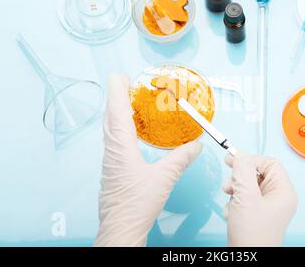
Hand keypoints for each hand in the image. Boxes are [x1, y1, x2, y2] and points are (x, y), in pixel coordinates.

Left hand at [94, 74, 201, 246]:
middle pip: (109, 116)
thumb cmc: (136, 204)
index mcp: (121, 146)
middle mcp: (112, 150)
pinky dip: (120, 127)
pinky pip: (114, 140)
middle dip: (116, 97)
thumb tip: (195, 146)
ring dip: (116, 112)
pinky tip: (130, 133)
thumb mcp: (164, 178)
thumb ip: (181, 159)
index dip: (117, 90)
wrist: (121, 227)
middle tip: (125, 85)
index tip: (119, 76)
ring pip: (110, 128)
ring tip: (127, 103)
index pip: (116, 110)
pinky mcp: (112, 168)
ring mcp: (110, 160)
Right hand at [223, 152, 297, 246]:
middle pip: (258, 173)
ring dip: (235, 189)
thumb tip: (241, 155)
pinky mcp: (257, 214)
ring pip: (249, 185)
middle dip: (240, 177)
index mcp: (283, 191)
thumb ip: (243, 171)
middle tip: (229, 183)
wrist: (246, 259)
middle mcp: (278, 198)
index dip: (251, 160)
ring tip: (229, 198)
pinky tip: (231, 210)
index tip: (233, 161)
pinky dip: (235, 201)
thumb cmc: (252, 235)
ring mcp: (268, 207)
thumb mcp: (246, 196)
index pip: (269, 163)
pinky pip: (245, 198)